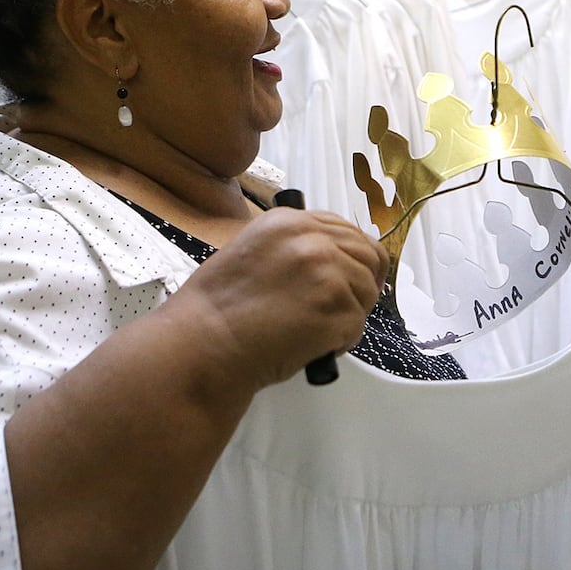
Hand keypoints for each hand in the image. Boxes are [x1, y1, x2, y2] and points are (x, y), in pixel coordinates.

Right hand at [161, 208, 387, 399]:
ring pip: (368, 291)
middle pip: (368, 255)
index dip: (351, 257)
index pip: (345, 230)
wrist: (202, 343)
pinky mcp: (336, 307)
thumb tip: (327, 261)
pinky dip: (340, 342)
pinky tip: (312, 347)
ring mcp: (327, 271)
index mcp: (288, 222)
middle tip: (343, 308)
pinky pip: (357, 326)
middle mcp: (311, 239)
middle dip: (361, 284)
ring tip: (317, 331)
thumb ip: (291, 249)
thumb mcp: (251, 253)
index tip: (347, 277)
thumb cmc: (216, 310)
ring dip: (350, 315)